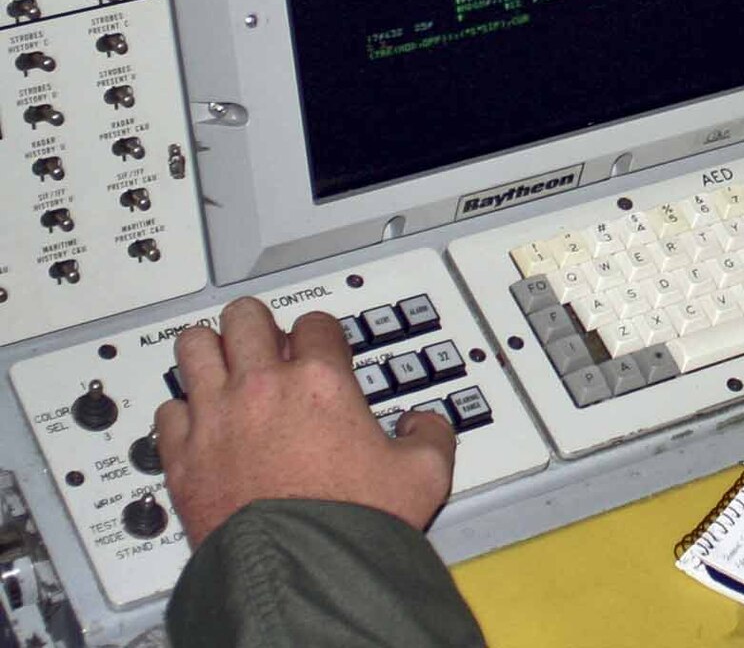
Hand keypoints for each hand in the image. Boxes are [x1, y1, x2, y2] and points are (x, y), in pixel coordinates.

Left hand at [154, 298, 456, 547]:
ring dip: (210, 351)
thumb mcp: (424, 472)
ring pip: (193, 347)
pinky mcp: (182, 456)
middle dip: (258, 325)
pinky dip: (182, 411)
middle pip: (244, 317)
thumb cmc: (352, 522)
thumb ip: (432, 434)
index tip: (322, 350)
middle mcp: (263, 388)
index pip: (314, 322)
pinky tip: (200, 423)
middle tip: (267, 343)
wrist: (301, 571)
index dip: (321, 334)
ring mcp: (216, 418)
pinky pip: (167, 410)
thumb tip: (423, 425)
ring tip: (223, 365)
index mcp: (321, 381)